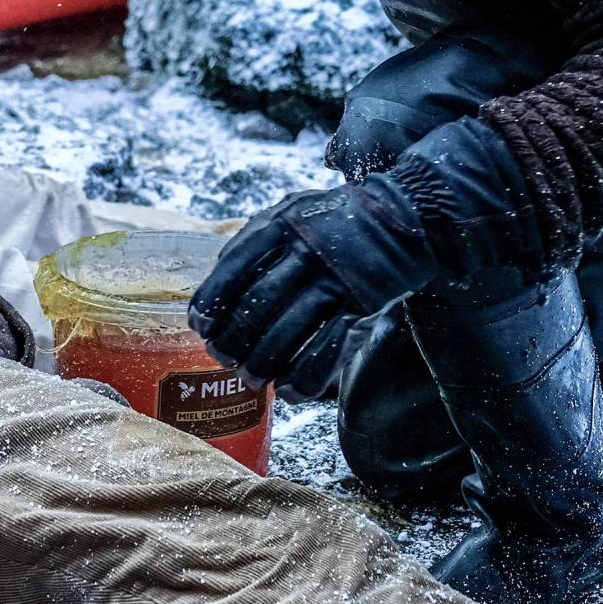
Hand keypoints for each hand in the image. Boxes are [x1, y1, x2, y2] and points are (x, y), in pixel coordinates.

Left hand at [188, 181, 442, 401]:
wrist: (402, 216)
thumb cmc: (333, 220)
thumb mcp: (291, 212)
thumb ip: (255, 243)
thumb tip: (217, 289)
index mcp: (281, 223)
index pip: (233, 268)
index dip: (211, 303)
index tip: (201, 327)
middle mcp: (307, 250)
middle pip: (257, 305)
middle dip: (233, 339)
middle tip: (222, 358)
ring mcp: (336, 278)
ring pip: (289, 332)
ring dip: (264, 363)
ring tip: (251, 379)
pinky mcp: (362, 304)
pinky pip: (328, 350)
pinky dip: (304, 377)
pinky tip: (287, 390)